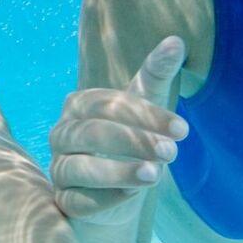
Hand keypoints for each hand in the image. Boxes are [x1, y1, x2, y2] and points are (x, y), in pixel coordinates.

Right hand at [51, 36, 188, 223]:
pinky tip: (132, 196)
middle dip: (134, 141)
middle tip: (173, 153)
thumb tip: (176, 40)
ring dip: (118, 171)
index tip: (183, 130)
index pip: (108, 104)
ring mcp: (59, 169)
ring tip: (155, 175)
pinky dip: (105, 199)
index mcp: (79, 105)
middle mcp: (62, 134)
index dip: (146, 115)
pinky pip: (78, 201)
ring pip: (79, 168)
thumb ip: (156, 74)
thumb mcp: (146, 106)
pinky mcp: (63, 201)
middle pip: (92, 133)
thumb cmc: (131, 140)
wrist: (117, 192)